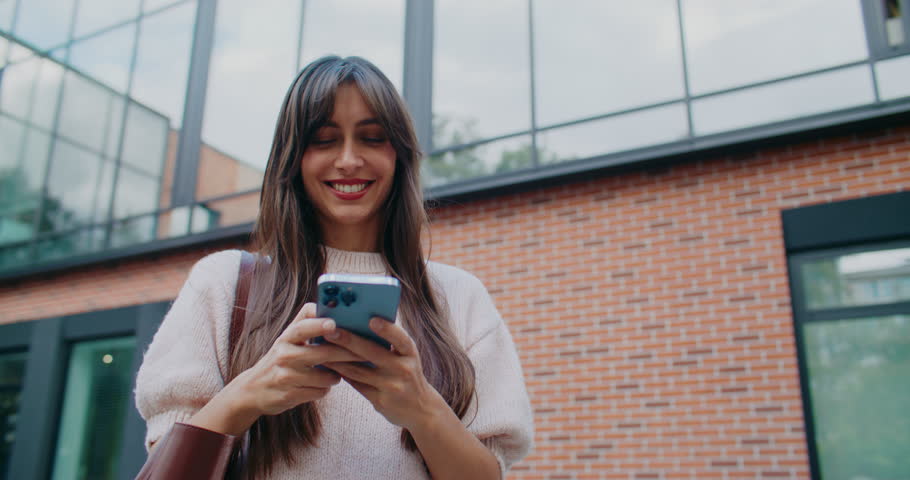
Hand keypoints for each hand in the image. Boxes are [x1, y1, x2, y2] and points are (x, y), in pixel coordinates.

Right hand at [228, 302, 365, 416]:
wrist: (253, 390)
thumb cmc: (281, 360)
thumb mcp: (288, 340)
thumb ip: (308, 325)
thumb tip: (339, 312)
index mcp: (287, 337)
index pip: (303, 326)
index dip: (319, 324)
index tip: (334, 323)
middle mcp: (284, 354)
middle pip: (323, 353)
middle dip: (347, 353)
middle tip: (363, 353)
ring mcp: (286, 376)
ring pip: (325, 376)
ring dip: (336, 375)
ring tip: (336, 372)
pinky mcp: (290, 395)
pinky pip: (320, 392)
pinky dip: (325, 389)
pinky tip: (322, 385)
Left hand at [322, 318, 448, 430]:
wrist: (421, 410)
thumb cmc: (408, 375)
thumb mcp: (407, 357)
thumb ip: (390, 344)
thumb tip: (360, 324)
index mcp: (410, 353)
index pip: (400, 338)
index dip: (387, 329)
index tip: (371, 319)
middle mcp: (403, 369)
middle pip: (373, 353)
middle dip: (349, 340)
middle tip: (330, 330)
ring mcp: (392, 386)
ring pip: (359, 370)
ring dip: (338, 359)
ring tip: (321, 346)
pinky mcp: (381, 401)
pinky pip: (357, 385)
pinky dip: (342, 374)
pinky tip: (329, 365)